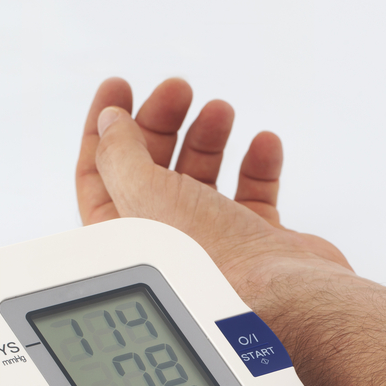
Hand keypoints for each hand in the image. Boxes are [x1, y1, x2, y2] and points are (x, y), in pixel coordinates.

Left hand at [75, 78, 351, 305]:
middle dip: (162, 123)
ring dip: (208, 138)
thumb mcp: (144, 193)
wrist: (284, 297)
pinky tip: (264, 143)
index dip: (105, 128)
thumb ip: (122, 154)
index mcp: (127, 240)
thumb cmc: (210, 262)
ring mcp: (216, 244)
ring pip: (203, 179)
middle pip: (154, 170)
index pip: (100, 176)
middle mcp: (168, 244)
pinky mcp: (259, 244)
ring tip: (220, 110)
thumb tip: (109, 124)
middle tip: (178, 89)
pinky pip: (253, 194)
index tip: (119, 87)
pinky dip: (257, 164)